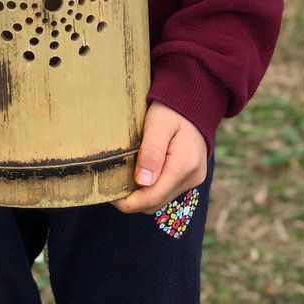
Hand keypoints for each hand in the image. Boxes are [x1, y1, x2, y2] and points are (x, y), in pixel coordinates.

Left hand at [111, 100, 207, 214]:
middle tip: (111, 185)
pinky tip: (140, 175)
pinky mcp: (190, 176)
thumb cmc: (172, 109)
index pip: (152, 198)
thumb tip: (142, 182)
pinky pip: (167, 191)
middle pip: (155, 203)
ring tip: (123, 179)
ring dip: (141, 195)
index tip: (108, 195)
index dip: (128, 202)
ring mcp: (193, 179)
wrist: (194, 100)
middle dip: (132, 200)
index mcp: (184, 166)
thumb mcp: (158, 124)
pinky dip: (151, 188)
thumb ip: (151, 152)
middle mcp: (191, 177)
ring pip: (161, 199)